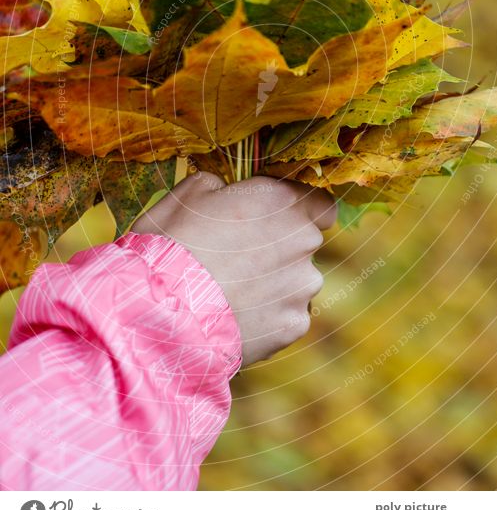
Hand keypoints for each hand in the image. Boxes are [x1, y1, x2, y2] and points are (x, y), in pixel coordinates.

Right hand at [132, 172, 336, 365]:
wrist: (162, 311)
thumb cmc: (172, 245)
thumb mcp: (188, 195)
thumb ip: (220, 185)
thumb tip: (223, 189)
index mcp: (282, 201)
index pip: (321, 205)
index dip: (301, 212)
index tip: (277, 220)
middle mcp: (303, 241)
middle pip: (305, 244)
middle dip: (281, 249)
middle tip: (239, 260)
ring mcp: (302, 286)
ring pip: (297, 282)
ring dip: (274, 285)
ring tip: (232, 295)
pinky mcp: (294, 324)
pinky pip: (287, 316)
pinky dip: (268, 318)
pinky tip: (235, 318)